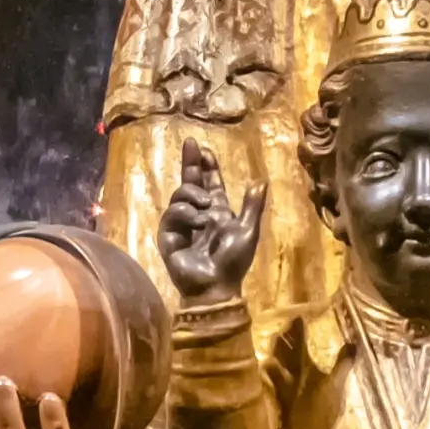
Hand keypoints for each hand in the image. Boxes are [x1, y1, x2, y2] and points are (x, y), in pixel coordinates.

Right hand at [154, 142, 264, 302]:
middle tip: (190, 144)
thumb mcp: (248, 231)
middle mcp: (198, 214)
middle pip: (191, 182)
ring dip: (193, 194)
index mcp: (218, 212)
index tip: (205, 150)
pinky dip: (185, 213)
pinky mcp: (168, 235)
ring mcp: (181, 224)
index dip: (208, 168)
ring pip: (181, 195)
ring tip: (206, 205)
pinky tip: (198, 220)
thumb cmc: (233, 262)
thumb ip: (252, 206)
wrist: (215, 285)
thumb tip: (261, 180)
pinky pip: (172, 213)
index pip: (211, 185)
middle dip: (191, 163)